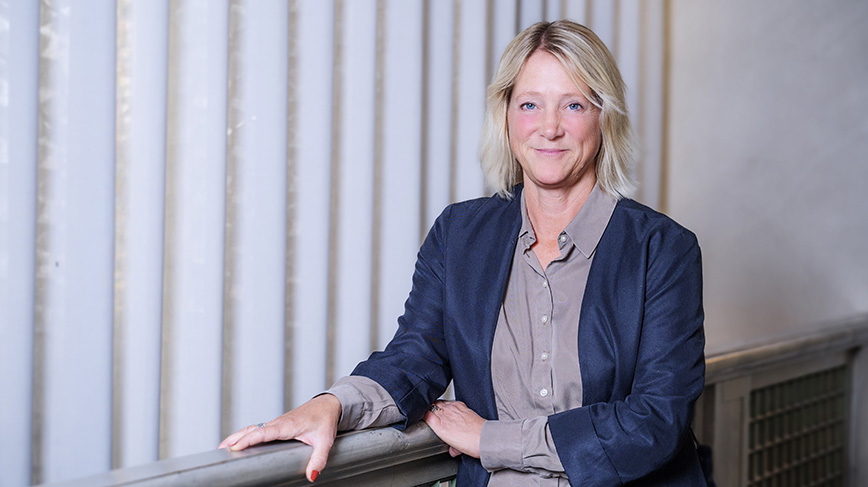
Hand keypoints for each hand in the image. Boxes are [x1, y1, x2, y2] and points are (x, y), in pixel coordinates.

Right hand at [218, 394, 341, 481]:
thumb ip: (318, 459)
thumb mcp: (325, 441)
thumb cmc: (325, 419)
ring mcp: (276, 423)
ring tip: (223, 448)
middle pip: (252, 430)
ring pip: (253, 428)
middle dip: (235, 438)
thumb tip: (312, 475)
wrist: (328, 405)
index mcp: (287, 425)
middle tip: (220, 450)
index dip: (249, 439)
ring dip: (237, 436)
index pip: (263, 432)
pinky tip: (239, 442)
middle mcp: (278, 423)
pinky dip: (245, 434)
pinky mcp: (277, 425)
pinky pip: (258, 429)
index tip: (236, 447)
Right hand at [422, 400, 483, 457]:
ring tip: (438, 411)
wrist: (484, 437)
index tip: (423, 418)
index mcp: (440, 425)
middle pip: (431, 406)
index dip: (422, 415)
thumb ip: (451, 448)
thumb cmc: (471, 443)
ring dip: (437, 406)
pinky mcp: (462, 406)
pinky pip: (450, 402)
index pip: (425, 414)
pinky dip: (448, 404)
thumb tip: (453, 449)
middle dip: (429, 410)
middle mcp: (445, 415)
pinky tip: (450, 409)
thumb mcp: (456, 449)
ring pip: (439, 402)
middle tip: (429, 414)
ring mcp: (453, 409)